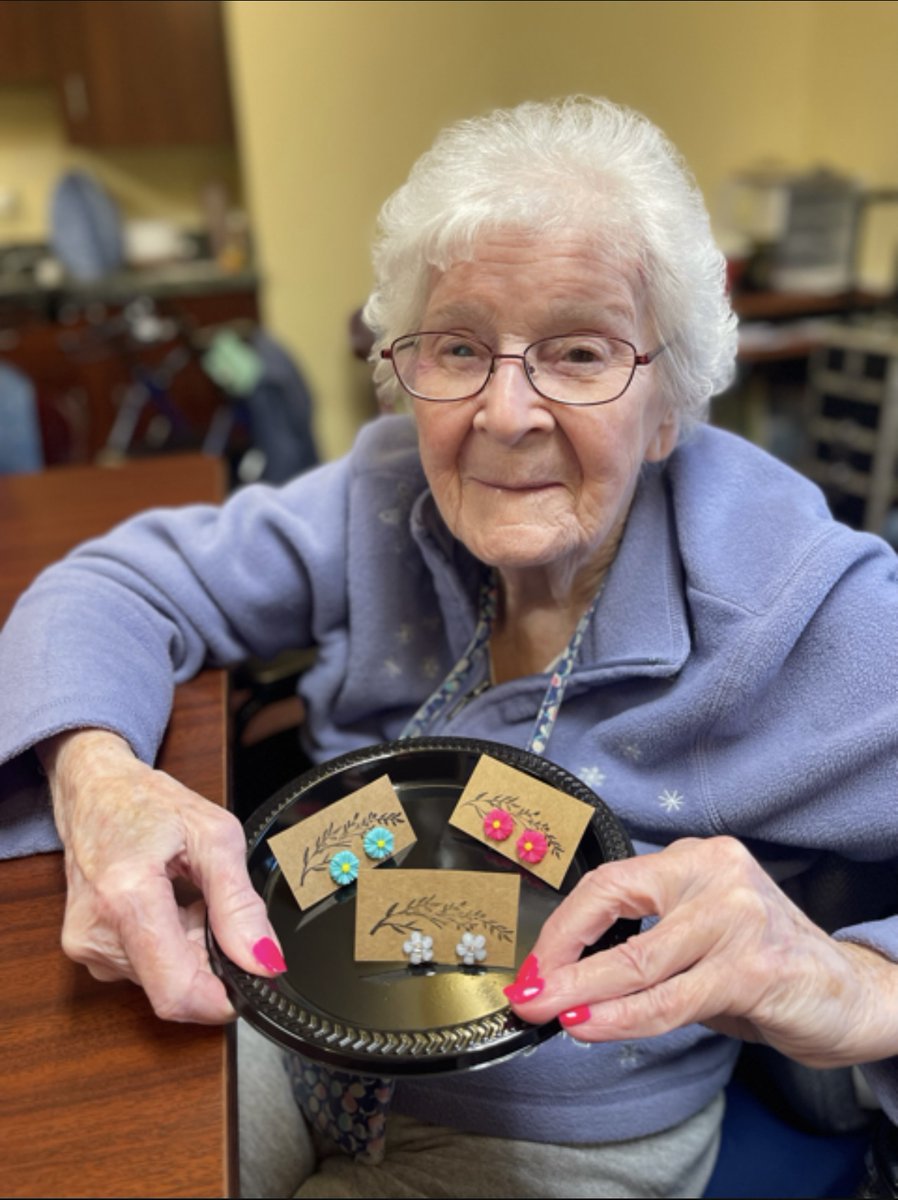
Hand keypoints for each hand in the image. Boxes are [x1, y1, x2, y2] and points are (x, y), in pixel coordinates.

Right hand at [39, 729, 285, 1023]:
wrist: (92, 790)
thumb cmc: (147, 803)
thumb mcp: (214, 835)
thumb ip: (240, 903)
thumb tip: (264, 960)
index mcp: (127, 898)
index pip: (175, 991)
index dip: (221, 1000)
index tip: (251, 982)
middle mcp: (97, 932)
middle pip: (175, 983)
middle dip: (208, 955)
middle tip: (209, 902)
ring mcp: (85, 946)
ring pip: (162, 978)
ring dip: (188, 947)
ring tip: (184, 895)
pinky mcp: (84, 951)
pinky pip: (144, 968)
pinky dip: (167, 943)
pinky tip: (166, 905)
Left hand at [506, 835, 897, 1066]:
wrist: (849, 995)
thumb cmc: (765, 966)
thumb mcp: (698, 941)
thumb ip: (643, 949)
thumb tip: (569, 979)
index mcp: (696, 858)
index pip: (608, 882)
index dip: (562, 927)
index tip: (535, 965)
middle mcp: (714, 874)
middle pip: (613, 908)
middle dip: (560, 958)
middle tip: (528, 994)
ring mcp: (735, 917)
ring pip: (637, 960)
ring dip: (582, 993)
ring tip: (550, 1014)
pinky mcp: (752, 967)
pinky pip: (670, 998)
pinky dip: (623, 1017)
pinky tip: (592, 1028)